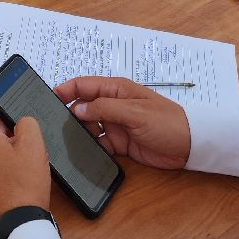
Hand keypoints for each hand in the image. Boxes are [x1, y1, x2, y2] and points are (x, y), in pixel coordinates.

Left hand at [0, 92, 50, 220]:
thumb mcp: (34, 144)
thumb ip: (26, 123)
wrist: (19, 221)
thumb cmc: (24, 182)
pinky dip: (2, 160)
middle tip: (25, 136)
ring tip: (26, 156)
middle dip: (3, 126)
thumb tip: (20, 124)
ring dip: (4, 144)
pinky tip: (20, 172)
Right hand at [53, 77, 191, 169]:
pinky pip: (99, 144)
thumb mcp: (134, 112)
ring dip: (78, 132)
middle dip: (68, 114)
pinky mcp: (119, 144)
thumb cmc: (166, 122)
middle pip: (82, 107)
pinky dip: (90, 148)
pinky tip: (81, 154)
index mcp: (116, 90)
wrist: (190, 146)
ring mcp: (115, 125)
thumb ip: (105, 109)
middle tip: (52, 125)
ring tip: (64, 141)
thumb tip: (77, 109)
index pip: (84, 85)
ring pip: (88, 126)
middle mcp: (112, 105)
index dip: (65, 90)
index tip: (48, 98)